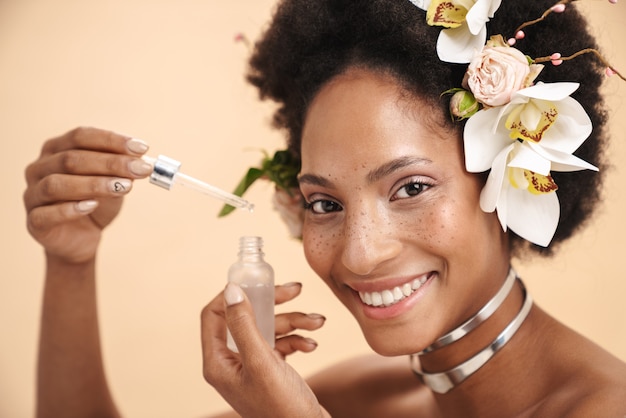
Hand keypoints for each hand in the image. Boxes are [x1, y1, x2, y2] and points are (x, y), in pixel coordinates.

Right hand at [23, 127, 151, 263]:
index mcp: (56, 149)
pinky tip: (92, 206)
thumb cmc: (96, 202)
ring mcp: (33, 194)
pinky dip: (70, 209)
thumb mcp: (113, 183)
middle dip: (110, 163)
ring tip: (124, 187)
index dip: (112, 140)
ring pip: (57, 184)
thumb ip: (120, 171)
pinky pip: (47, 214)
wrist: (81, 238)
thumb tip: (139, 161)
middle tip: (141, 169)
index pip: (81, 136)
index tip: (142, 148)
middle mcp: (39, 168)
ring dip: (94, 184)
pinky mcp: (34, 221)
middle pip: (71, 159)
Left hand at [201, 282, 329, 417]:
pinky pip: (281, 344)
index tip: (256, 282)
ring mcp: (251, 366)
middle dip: (273, 304)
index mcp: (218, 362)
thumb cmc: (282, 408)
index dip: (232, 295)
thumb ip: (245, 324)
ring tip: (317, 321)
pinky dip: (297, 340)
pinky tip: (311, 344)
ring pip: (268, 329)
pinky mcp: (270, 370)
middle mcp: (231, 363)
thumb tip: (230, 289)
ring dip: (294, 322)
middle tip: (294, 290)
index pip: (213, 315)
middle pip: (245, 317)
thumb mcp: (262, 361)